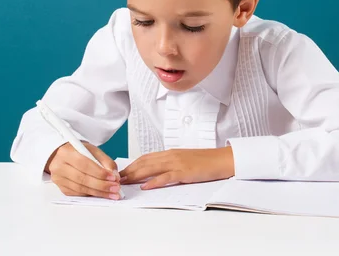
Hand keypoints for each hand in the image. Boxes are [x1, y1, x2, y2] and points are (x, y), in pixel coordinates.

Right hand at [45, 142, 121, 199]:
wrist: (62, 155)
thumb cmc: (78, 152)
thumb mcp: (92, 150)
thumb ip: (105, 161)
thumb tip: (114, 175)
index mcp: (66, 153)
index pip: (85, 164)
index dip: (100, 173)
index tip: (114, 178)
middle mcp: (59, 166)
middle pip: (82, 179)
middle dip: (101, 185)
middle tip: (116, 188)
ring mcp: (58, 178)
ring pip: (80, 188)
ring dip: (98, 192)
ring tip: (112, 194)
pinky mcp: (61, 187)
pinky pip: (78, 193)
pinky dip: (91, 194)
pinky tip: (101, 194)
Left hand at [119, 147, 234, 189]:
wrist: (222, 159)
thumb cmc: (206, 161)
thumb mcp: (185, 160)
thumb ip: (171, 163)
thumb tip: (157, 172)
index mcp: (171, 152)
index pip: (146, 157)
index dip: (132, 164)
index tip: (121, 172)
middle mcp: (171, 155)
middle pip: (144, 162)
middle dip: (128, 170)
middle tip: (116, 179)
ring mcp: (177, 163)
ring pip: (151, 168)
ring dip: (135, 176)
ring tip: (124, 182)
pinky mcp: (184, 172)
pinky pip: (166, 177)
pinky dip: (154, 182)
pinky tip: (145, 186)